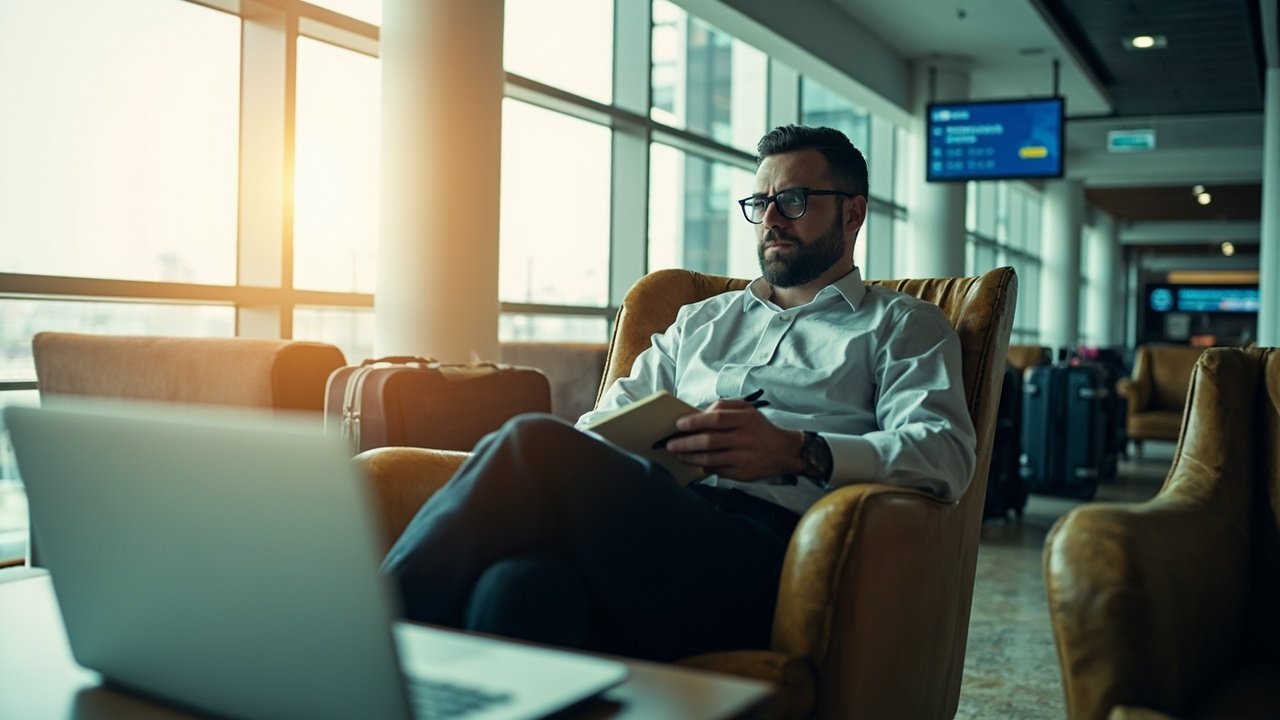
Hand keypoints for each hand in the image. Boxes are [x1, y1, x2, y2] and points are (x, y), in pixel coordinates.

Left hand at [663, 400, 803, 481]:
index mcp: (746, 419)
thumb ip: (724, 407)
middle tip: (670, 444)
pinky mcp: (742, 474)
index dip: (695, 422)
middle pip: (709, 441)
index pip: (716, 418)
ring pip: (710, 459)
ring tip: (677, 454)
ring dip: (689, 457)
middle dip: (686, 443)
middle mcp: (746, 439)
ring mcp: (744, 458)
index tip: (679, 424)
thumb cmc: (759, 428)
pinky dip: (702, 467)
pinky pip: (716, 471)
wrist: (783, 451)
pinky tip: (694, 462)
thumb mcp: (747, 410)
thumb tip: (699, 413)